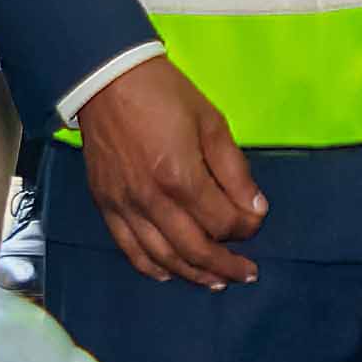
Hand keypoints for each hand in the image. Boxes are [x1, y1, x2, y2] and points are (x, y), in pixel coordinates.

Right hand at [75, 55, 265, 287]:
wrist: (106, 80)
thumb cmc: (164, 94)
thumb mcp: (211, 122)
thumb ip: (235, 171)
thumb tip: (256, 208)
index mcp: (180, 177)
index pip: (222, 222)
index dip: (246, 228)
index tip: (256, 222)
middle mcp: (152, 200)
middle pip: (195, 249)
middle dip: (226, 265)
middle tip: (246, 273)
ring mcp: (125, 206)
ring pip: (163, 258)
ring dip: (194, 275)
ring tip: (217, 282)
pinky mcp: (106, 206)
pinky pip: (130, 249)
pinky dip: (152, 268)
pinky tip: (171, 274)